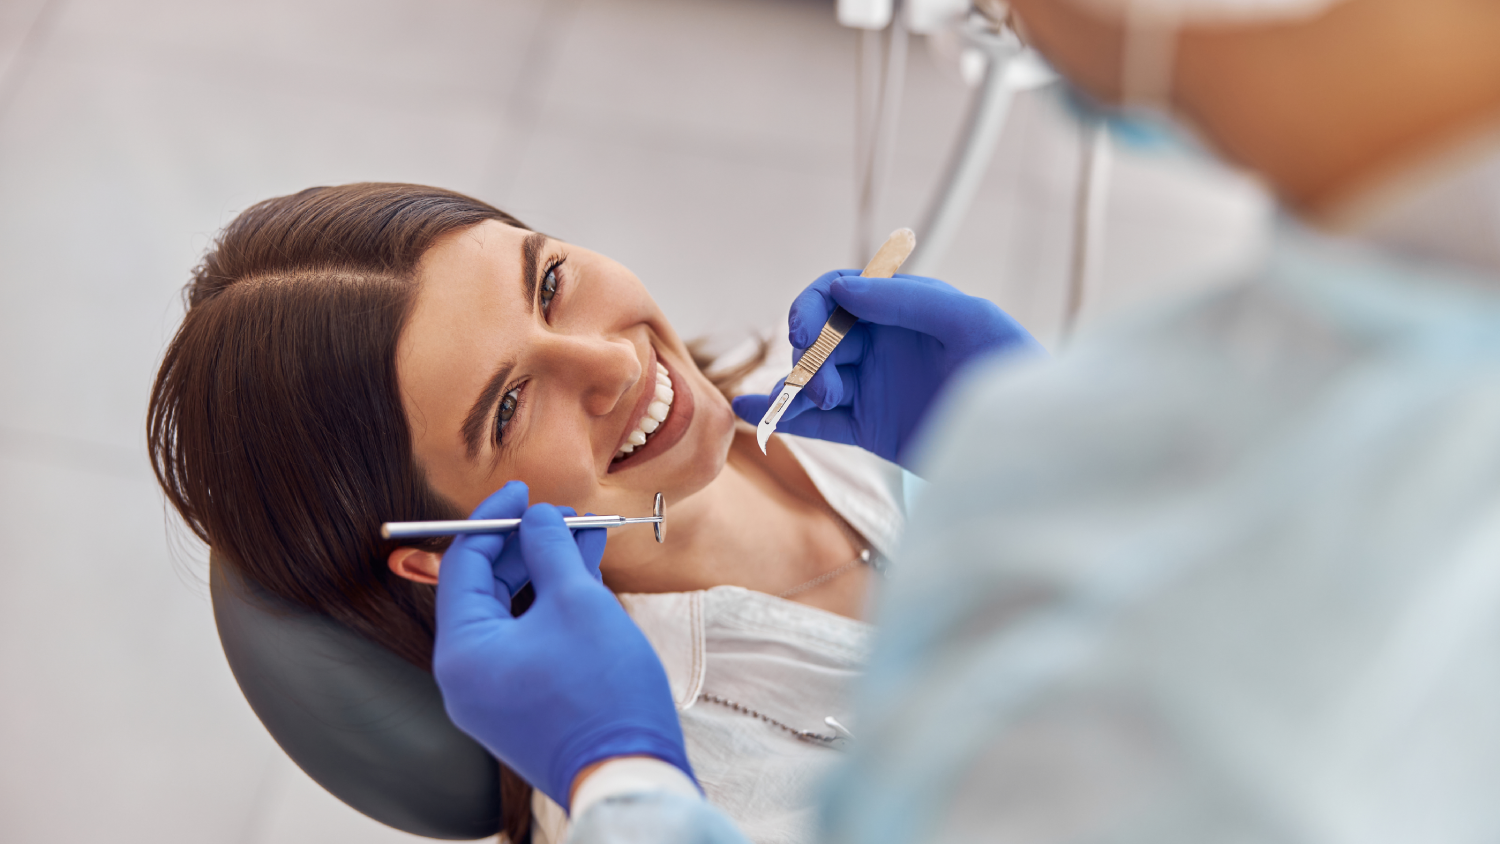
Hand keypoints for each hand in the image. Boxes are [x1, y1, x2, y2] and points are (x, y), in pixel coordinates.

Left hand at [432, 481, 693, 808]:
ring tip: (585, 537)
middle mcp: (464, 676)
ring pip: (511, 614)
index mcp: (461, 651)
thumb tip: (536, 515)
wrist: (629, 772)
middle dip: (526, 546)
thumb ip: (549, 549)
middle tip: (563, 516)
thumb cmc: (602, 691)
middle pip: (484, 589)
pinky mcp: (520, 705)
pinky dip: (550, 608)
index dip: (493, 520)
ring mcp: (491, 695)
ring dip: (545, 573)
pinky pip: (526, 641)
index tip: (523, 491)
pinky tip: (584, 576)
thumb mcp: (576, 602)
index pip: (462, 565)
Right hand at [733, 271, 1042, 467]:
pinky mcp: (871, 429)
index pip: (838, 293)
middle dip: (811, 355)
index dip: (812, 307)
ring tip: (814, 403)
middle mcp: (884, 343)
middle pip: (819, 336)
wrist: (1034, 447)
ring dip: (798, 386)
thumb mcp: (968, 320)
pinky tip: (753, 410)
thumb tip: (842, 288)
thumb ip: (905, 299)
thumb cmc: (1014, 372)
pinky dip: (784, 414)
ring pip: (813, 377)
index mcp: (904, 309)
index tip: (805, 333)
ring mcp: (875, 387)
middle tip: (829, 387)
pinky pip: (817, 420)